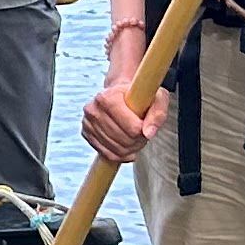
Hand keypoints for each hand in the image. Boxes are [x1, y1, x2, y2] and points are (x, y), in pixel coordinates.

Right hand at [83, 26, 157, 160]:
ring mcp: (87, 121)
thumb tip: (149, 133)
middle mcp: (93, 108)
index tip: (146, 128)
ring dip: (129, 149)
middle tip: (142, 130)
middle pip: (123, 140)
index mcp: (108, 97)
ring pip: (113, 149)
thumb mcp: (158, 96)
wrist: (119, 90)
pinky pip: (104, 153)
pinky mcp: (85, 131)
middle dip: (137, 141)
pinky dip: (117, 153)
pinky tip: (123, 144)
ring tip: (134, 136)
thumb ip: (158, 114)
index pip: (129, 128)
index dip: (141, 133)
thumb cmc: (142, 92)